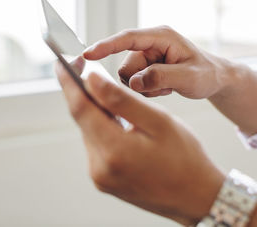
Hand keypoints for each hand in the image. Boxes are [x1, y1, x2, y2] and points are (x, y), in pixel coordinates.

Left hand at [55, 58, 224, 224]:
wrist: (195, 196)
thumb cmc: (185, 158)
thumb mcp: (158, 120)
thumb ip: (122, 99)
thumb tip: (91, 79)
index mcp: (114, 151)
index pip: (80, 107)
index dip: (68, 81)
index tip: (61, 61)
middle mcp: (100, 167)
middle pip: (82, 119)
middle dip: (82, 92)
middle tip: (86, 69)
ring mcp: (100, 176)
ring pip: (89, 131)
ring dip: (95, 110)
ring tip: (107, 94)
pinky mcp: (104, 180)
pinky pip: (96, 145)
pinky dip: (102, 127)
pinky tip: (115, 118)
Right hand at [83, 26, 233, 98]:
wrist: (214, 79)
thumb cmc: (206, 74)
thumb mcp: (189, 77)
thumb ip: (161, 77)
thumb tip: (134, 82)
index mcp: (161, 36)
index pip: (128, 39)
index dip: (106, 46)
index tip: (88, 54)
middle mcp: (151, 43)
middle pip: (125, 66)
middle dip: (140, 81)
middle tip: (163, 87)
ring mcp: (147, 56)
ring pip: (128, 77)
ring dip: (145, 88)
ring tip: (166, 87)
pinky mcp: (145, 66)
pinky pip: (133, 83)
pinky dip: (147, 90)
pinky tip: (164, 88)